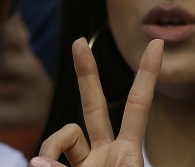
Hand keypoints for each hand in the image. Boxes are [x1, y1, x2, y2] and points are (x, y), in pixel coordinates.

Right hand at [30, 38, 163, 166]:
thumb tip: (38, 161)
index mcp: (129, 151)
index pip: (138, 104)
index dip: (147, 74)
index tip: (157, 43)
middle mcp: (106, 152)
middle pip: (94, 104)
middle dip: (86, 72)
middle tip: (79, 41)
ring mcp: (84, 163)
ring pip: (64, 134)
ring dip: (52, 146)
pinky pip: (44, 159)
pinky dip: (43, 166)